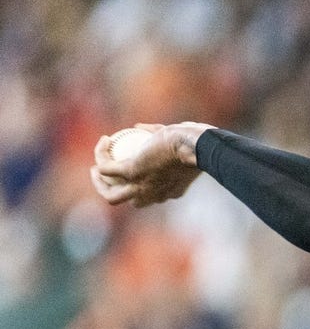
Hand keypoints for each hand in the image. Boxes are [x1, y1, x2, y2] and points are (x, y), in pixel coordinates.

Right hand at [89, 122, 210, 206]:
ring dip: (99, 181)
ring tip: (96, 164)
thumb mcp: (178, 141)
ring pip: (110, 195)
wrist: (195, 146)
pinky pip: (107, 167)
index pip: (146, 196)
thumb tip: (140, 128)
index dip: (134, 184)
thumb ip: (158, 136)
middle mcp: (154, 195)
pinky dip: (101, 153)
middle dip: (109, 190)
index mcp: (168, 192)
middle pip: (124, 201)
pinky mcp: (131, 172)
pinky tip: (105, 140)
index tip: (131, 162)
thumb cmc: (194, 143)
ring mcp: (141, 186)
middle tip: (104, 171)